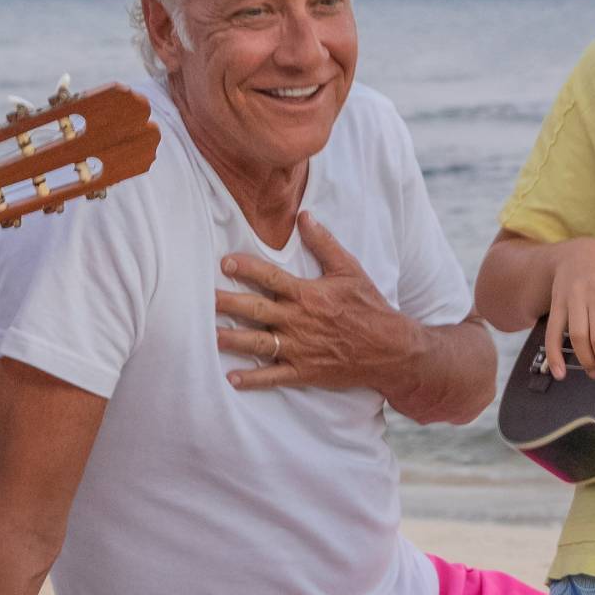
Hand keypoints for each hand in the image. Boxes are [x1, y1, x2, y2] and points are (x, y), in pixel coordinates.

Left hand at [217, 213, 417, 392]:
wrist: (391, 348)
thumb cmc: (369, 307)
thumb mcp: (350, 270)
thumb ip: (324, 243)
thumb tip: (304, 216)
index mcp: (308, 294)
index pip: (271, 277)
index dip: (246, 268)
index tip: (224, 262)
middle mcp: (299, 321)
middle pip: (256, 310)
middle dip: (228, 304)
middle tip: (203, 298)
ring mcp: (300, 348)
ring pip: (258, 343)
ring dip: (232, 340)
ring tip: (209, 336)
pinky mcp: (305, 371)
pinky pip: (274, 376)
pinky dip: (253, 379)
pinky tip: (232, 379)